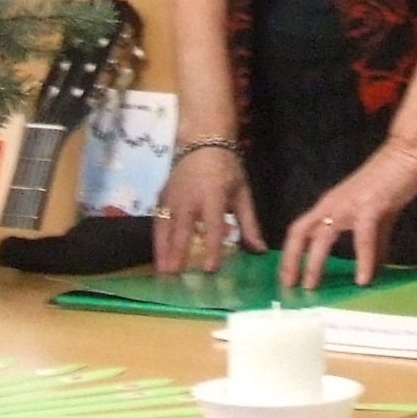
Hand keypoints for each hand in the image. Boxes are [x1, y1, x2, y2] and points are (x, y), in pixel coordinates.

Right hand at [156, 143, 262, 274]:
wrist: (203, 142)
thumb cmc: (226, 169)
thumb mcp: (242, 194)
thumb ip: (249, 224)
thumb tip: (260, 250)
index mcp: (213, 197)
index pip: (213, 228)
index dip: (213, 249)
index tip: (210, 269)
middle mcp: (189, 198)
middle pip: (182, 229)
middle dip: (177, 253)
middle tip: (174, 275)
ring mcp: (172, 197)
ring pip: (164, 227)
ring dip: (162, 250)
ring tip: (162, 271)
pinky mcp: (162, 197)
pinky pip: (157, 221)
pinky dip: (156, 239)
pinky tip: (158, 256)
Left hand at [279, 140, 416, 289]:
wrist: (407, 154)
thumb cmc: (390, 181)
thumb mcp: (378, 218)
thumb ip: (374, 246)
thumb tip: (372, 273)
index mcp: (331, 205)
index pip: (300, 230)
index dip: (290, 254)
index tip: (286, 278)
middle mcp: (332, 204)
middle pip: (301, 233)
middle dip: (291, 261)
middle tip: (288, 288)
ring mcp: (349, 204)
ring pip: (323, 236)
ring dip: (314, 263)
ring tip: (311, 287)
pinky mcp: (370, 206)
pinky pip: (362, 238)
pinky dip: (362, 260)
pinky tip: (363, 279)